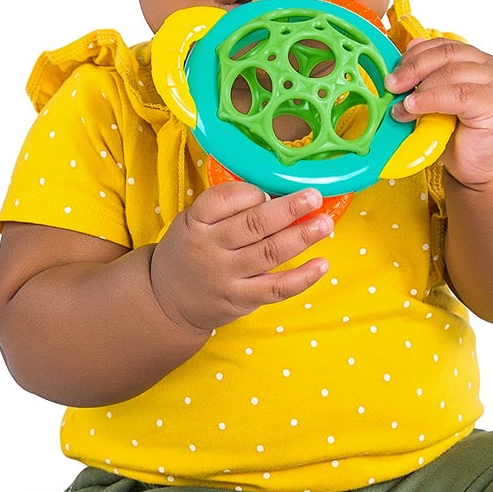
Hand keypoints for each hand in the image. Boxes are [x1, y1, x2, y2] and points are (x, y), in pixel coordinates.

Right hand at [149, 179, 332, 333]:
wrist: (167, 301)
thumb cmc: (189, 252)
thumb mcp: (192, 222)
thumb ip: (225, 209)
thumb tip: (276, 193)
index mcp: (195, 221)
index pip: (224, 199)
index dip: (252, 192)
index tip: (270, 191)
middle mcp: (210, 248)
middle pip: (254, 225)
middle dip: (289, 208)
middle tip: (314, 197)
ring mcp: (226, 276)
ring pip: (269, 253)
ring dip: (302, 237)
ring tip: (325, 224)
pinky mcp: (240, 300)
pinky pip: (276, 288)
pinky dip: (302, 278)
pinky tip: (321, 264)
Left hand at [385, 38, 492, 188]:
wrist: (491, 169)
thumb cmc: (466, 139)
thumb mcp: (439, 106)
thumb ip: (427, 85)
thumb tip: (399, 73)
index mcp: (474, 61)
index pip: (441, 46)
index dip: (414, 56)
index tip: (393, 73)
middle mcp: (488, 66)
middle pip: (444, 53)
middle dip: (412, 67)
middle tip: (391, 85)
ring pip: (450, 72)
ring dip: (419, 88)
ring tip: (401, 106)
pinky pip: (458, 94)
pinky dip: (431, 99)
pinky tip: (414, 108)